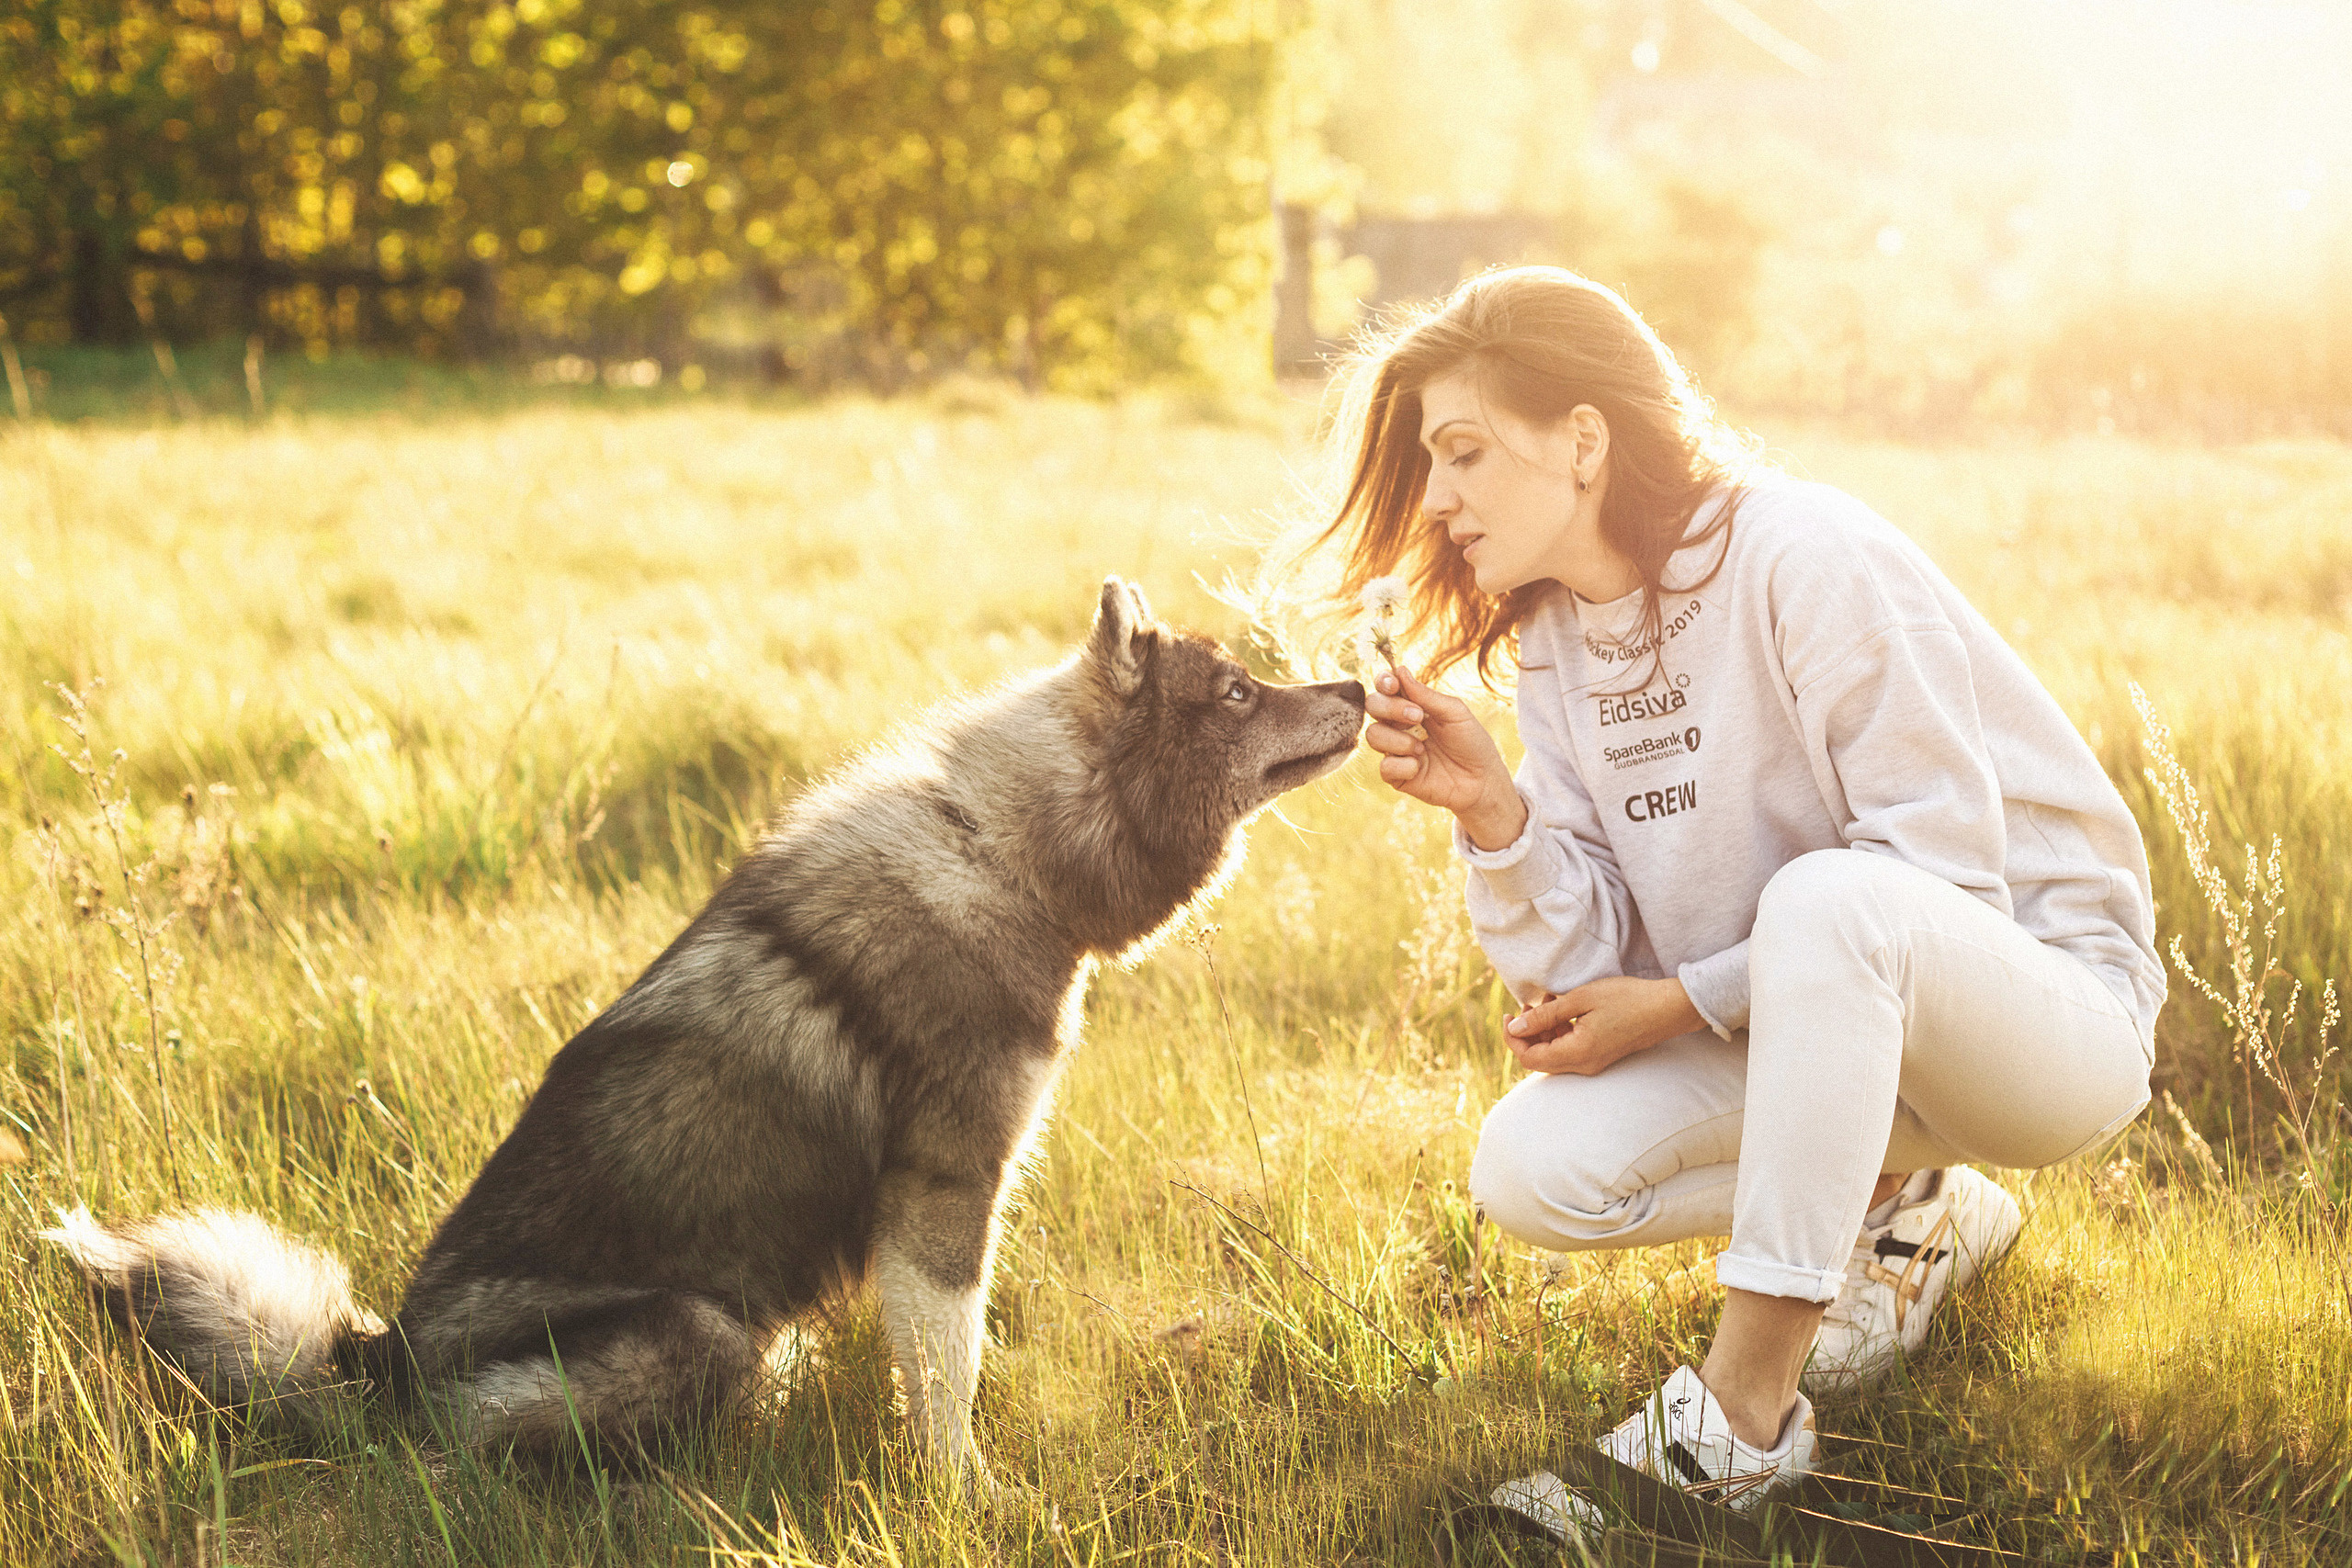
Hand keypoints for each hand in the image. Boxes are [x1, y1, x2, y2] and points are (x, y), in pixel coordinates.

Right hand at [1363, 665, 1525, 848]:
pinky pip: (1384, 767)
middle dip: (1391, 708)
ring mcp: (1395, 750)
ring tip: (1423, 748)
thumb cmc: (1471, 743)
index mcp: (1412, 706)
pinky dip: (1404, 765)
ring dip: (1399, 740)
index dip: (1383, 682)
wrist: (1481, 781)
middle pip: (1372, 706)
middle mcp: (1399, 725)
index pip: (1386, 688)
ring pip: (1373, 735)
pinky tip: (1420, 767)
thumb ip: (1426, 695)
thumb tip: (1399, 670)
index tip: (1392, 684)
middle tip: (1418, 717)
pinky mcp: (1396, 775)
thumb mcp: (1455, 713)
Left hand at [1502, 977, 1703, 1075]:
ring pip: (1553, 1054)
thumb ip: (1545, 1015)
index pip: (1529, 1057)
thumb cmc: (1626, 998)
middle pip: (1538, 1059)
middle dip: (1527, 1032)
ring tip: (1550, 1000)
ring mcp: (1593, 1063)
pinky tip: (1565, 1009)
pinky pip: (1569, 1050)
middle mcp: (1583, 1065)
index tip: (1508, 1014)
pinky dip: (1559, 1032)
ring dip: (1543, 1030)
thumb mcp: (1581, 999)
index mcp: (1577, 1053)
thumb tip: (1516, 1027)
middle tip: (1531, 1003)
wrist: (1667, 1008)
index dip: (1512, 1038)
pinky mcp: (1600, 1056)